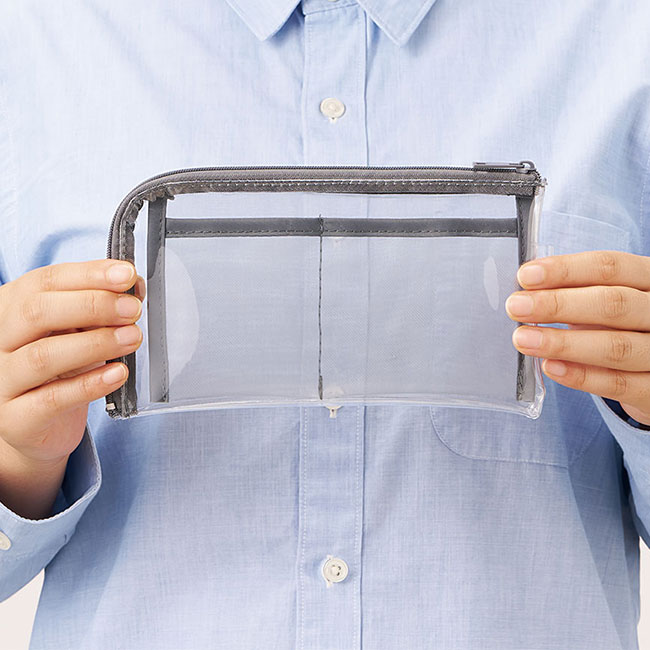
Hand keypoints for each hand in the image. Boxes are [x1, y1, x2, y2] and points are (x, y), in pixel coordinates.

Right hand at [0, 260, 143, 516]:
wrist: (36, 426)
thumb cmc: (59, 370)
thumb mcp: (79, 332)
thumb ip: (103, 307)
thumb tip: (135, 285)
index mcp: (10, 308)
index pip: (45, 281)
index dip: (88, 275)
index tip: (127, 275)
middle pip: (37, 312)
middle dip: (93, 306)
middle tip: (133, 310)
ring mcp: (2, 380)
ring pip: (43, 355)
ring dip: (96, 343)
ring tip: (133, 338)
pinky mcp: (16, 419)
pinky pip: (52, 399)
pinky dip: (90, 384)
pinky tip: (119, 373)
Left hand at [506, 250, 649, 425]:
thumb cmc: (624, 324)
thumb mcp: (611, 299)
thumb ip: (577, 293)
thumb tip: (526, 294)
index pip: (611, 267)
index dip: (566, 270)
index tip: (525, 276)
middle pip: (614, 304)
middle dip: (558, 304)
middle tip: (516, 307)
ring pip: (616, 347)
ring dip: (563, 343)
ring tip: (523, 339)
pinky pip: (618, 384)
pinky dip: (581, 376)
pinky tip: (550, 367)